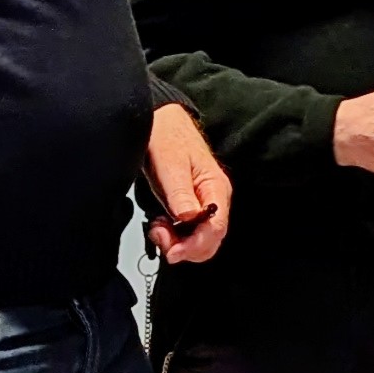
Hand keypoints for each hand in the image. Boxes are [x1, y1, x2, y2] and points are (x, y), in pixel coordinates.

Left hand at [144, 104, 230, 263]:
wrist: (159, 121)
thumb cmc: (166, 136)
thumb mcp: (170, 164)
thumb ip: (179, 192)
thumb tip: (188, 219)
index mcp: (216, 188)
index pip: (216, 229)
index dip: (195, 245)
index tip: (172, 252)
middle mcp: (214, 199)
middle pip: (211, 240)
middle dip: (186, 248)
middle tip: (160, 236)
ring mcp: (203, 204)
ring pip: (199, 240)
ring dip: (178, 243)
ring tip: (157, 229)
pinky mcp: (190, 206)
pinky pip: (189, 232)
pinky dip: (174, 237)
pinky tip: (160, 226)